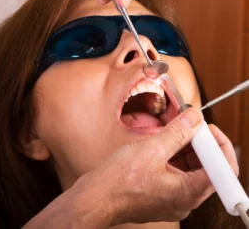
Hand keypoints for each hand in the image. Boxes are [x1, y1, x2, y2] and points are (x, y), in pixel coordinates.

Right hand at [75, 108, 237, 225]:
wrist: (96, 197)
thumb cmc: (119, 180)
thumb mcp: (151, 150)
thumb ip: (177, 132)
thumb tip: (193, 118)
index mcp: (188, 192)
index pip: (223, 168)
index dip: (218, 143)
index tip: (205, 126)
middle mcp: (184, 200)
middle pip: (207, 168)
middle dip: (199, 142)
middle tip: (188, 124)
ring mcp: (173, 198)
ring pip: (191, 169)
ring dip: (186, 147)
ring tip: (174, 130)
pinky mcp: (161, 194)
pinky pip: (177, 173)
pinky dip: (174, 156)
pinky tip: (164, 142)